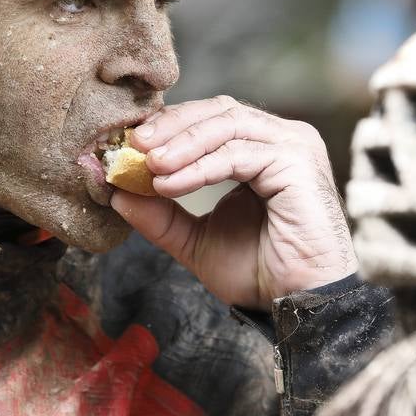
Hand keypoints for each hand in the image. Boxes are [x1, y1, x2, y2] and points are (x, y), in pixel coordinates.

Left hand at [111, 96, 355, 309]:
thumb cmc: (261, 273)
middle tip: (133, 145)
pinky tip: (170, 183)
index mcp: (261, 148)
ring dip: (181, 144)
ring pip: (227, 125)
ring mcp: (293, 146)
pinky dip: (199, 166)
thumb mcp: (196, 240)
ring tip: (148, 165)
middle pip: (218, 111)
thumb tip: (116, 194)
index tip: (127, 144)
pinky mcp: (298, 162)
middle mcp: (281, 139)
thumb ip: (160, 216)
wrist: (299, 305)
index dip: (169, 126)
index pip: (210, 118)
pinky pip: (239, 153)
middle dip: (171, 126)